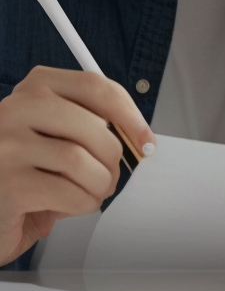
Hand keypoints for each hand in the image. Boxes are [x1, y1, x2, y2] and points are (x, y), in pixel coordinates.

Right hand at [0, 66, 156, 266]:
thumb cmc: (26, 172)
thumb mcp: (56, 136)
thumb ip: (89, 123)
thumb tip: (139, 133)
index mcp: (33, 90)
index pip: (93, 86)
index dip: (129, 113)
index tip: (145, 137)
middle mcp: (14, 111)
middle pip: (94, 126)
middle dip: (113, 157)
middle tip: (110, 174)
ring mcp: (6, 147)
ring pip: (82, 160)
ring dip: (100, 184)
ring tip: (90, 191)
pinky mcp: (8, 184)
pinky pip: (69, 193)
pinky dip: (82, 204)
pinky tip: (69, 205)